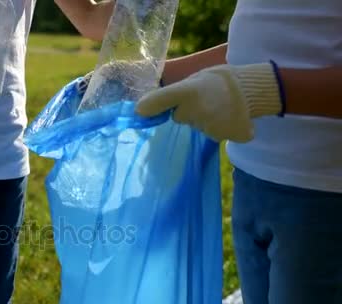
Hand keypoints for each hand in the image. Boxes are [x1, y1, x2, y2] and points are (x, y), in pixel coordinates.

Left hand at [136, 62, 283, 141]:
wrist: (254, 87)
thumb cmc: (218, 80)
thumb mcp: (194, 78)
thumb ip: (172, 93)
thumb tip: (141, 109)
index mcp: (191, 90)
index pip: (164, 98)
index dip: (150, 105)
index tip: (139, 111)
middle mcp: (199, 109)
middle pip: (179, 117)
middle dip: (187, 111)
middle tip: (203, 99)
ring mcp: (214, 125)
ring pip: (197, 127)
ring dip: (204, 120)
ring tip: (218, 106)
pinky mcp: (228, 135)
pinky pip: (214, 135)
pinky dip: (220, 129)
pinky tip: (228, 117)